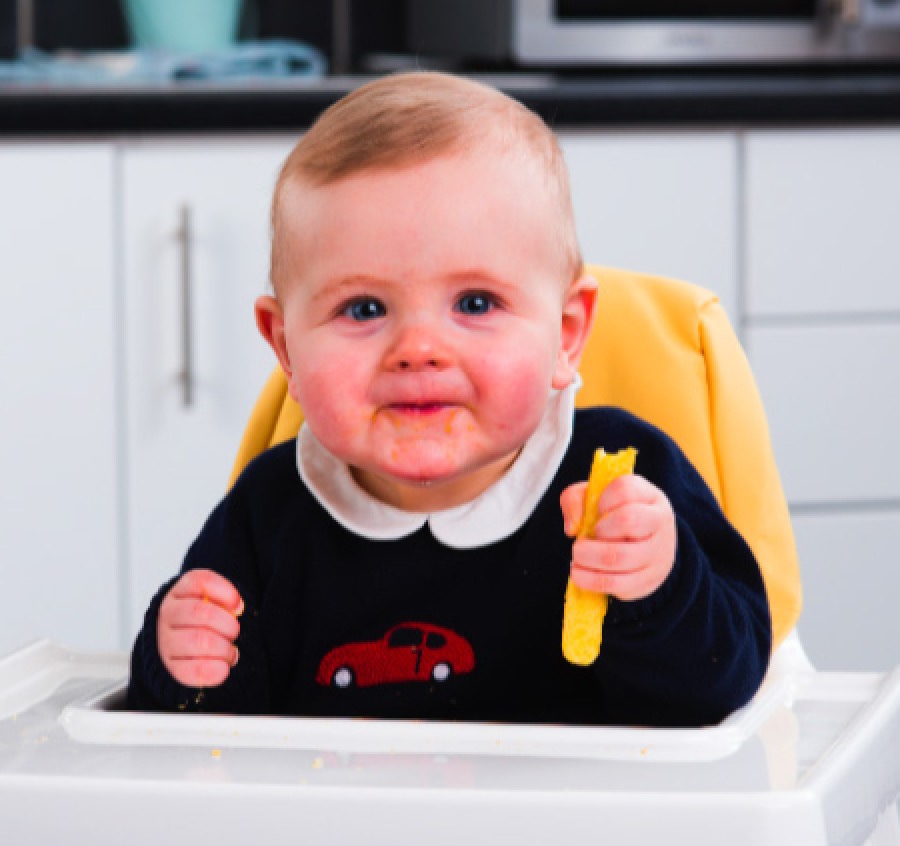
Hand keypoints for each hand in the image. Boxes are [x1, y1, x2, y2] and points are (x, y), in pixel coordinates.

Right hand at [157, 569, 243, 687]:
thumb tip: (237, 608)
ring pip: (199, 640)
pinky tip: (223, 668)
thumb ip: (224, 601)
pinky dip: (216, 670)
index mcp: (179, 592)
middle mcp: (168, 613)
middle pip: (201, 612)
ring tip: (230, 652)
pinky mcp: (170, 668)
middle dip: (228, 624)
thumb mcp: (210, 603)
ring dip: (224, 648)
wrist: (175, 650)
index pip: (200, 581)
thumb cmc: (200, 622)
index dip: (226, 592)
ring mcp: (166, 641)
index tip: (238, 606)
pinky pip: (195, 670)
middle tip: (234, 633)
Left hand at [560, 475, 675, 601]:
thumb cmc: (614, 516)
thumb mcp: (594, 497)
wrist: (644, 547)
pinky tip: (579, 573)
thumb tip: (573, 527)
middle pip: (628, 521)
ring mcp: (657, 553)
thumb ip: (575, 500)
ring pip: (621, 556)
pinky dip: (590, 579)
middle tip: (586, 536)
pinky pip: (616, 583)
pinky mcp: (647, 581)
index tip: (596, 510)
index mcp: (648, 495)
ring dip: (589, 557)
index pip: (625, 490)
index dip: (603, 500)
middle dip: (598, 530)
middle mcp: (659, 522)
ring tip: (578, 555)